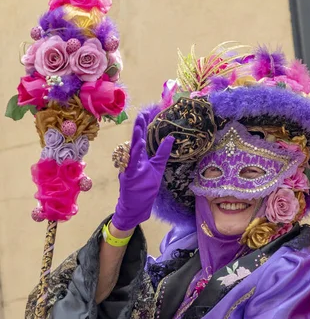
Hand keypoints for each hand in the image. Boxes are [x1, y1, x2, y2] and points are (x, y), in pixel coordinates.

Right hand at [112, 112, 173, 230]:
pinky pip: (133, 163)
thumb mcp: (157, 167)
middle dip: (139, 127)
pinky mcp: (129, 176)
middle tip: (142, 113)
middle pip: (137, 141)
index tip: (148, 112)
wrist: (135, 206)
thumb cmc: (145, 187)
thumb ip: (162, 153)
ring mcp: (130, 168)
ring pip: (133, 150)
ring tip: (139, 124)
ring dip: (136, 137)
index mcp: (140, 157)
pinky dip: (136, 153)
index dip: (144, 126)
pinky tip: (140, 144)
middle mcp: (134, 160)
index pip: (142, 138)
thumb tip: (171, 138)